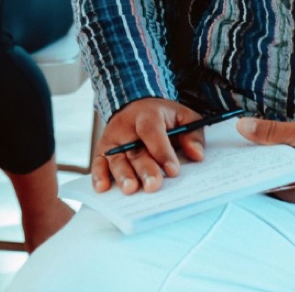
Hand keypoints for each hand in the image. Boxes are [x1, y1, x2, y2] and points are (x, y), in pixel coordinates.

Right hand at [91, 97, 206, 194]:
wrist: (135, 105)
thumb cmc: (162, 117)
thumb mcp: (183, 117)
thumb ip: (192, 134)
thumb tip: (196, 154)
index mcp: (147, 115)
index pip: (152, 132)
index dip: (162, 151)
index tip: (173, 170)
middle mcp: (126, 127)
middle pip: (133, 150)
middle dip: (144, 169)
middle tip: (153, 185)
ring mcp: (113, 140)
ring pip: (115, 158)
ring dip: (122, 175)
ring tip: (130, 188)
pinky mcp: (103, 150)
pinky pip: (98, 163)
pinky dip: (98, 175)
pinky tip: (102, 187)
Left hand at [237, 117, 294, 202]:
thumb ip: (272, 132)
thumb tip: (241, 128)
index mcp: (289, 187)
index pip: (252, 178)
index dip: (236, 163)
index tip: (221, 148)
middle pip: (263, 176)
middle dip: (248, 159)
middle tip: (230, 139)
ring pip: (278, 175)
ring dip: (266, 159)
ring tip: (248, 138)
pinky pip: (292, 174)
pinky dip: (283, 161)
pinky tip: (278, 146)